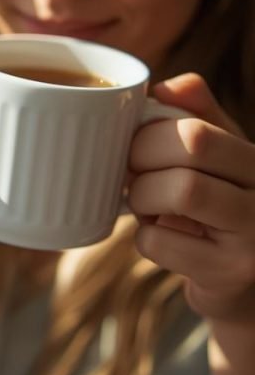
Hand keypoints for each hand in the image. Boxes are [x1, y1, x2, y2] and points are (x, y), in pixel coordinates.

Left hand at [127, 73, 254, 323]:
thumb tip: (167, 85)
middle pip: (191, 144)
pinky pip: (162, 242)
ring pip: (182, 189)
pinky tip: (159, 240)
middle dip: (142, 156)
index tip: (134, 148)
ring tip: (145, 206)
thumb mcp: (216, 161)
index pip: (198, 124)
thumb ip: (196, 118)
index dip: (149, 132)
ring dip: (143, 196)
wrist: (246, 289)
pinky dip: (144, 239)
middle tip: (131, 174)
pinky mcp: (231, 273)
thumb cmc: (219, 212)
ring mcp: (254, 234)